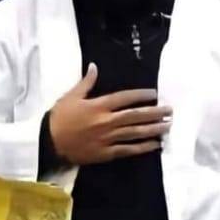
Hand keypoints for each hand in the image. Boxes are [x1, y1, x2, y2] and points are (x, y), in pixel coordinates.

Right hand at [49, 63, 171, 164]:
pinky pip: (128, 150)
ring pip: (135, 133)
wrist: (49, 142)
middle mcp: (107, 121)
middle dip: (154, 113)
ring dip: (153, 129)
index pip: (125, 98)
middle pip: (135, 116)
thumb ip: (86, 82)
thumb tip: (94, 66)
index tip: (155, 94)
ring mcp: (108, 138)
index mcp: (99, 106)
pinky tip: (155, 145)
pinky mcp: (106, 153)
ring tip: (168, 126)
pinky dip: (142, 147)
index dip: (141, 96)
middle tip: (170, 111)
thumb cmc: (60, 117)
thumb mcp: (71, 96)